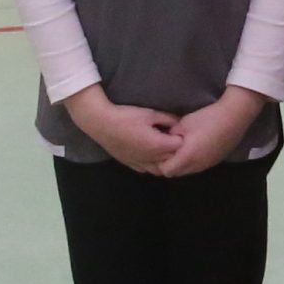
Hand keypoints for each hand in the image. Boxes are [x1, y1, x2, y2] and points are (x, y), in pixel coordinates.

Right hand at [62, 89, 181, 172]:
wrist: (101, 123)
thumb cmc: (126, 116)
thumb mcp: (151, 113)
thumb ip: (169, 119)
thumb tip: (181, 123)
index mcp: (158, 145)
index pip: (181, 146)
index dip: (182, 137)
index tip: (180, 130)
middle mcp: (151, 158)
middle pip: (173, 159)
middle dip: (176, 150)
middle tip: (174, 137)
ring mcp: (140, 163)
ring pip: (161, 169)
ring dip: (165, 160)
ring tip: (164, 147)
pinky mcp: (131, 164)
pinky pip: (148, 169)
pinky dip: (153, 164)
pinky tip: (152, 154)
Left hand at [159, 87, 263, 177]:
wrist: (234, 116)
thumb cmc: (207, 118)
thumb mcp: (183, 123)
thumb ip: (170, 136)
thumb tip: (166, 142)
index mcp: (187, 156)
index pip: (166, 170)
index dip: (159, 162)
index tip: (158, 151)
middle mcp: (197, 165)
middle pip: (176, 173)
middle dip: (169, 164)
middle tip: (167, 150)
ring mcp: (207, 164)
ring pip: (187, 171)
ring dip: (181, 163)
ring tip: (180, 148)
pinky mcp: (215, 161)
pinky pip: (198, 166)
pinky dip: (192, 161)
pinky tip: (194, 148)